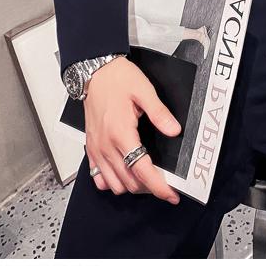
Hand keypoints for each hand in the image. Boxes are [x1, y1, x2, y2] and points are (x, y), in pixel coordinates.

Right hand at [83, 56, 181, 204]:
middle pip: (129, 182)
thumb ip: (160, 114)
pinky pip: (98, 176)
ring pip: (113, 184)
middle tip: (164, 184)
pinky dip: (111, 181)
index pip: (142, 171)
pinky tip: (124, 173)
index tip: (171, 195)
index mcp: (121, 133)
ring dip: (131, 185)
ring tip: (146, 178)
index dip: (159, 187)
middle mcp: (106, 145)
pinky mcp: (90, 147)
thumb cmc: (118, 79)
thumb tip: (174, 131)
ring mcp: (96, 148)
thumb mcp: (145, 91)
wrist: (94, 71)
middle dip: (149, 188)